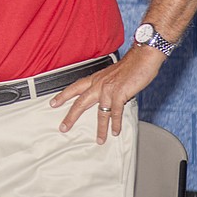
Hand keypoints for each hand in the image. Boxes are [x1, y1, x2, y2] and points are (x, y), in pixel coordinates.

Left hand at [50, 48, 166, 143]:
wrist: (142, 57)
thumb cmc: (130, 66)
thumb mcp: (111, 75)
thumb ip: (106, 86)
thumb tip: (105, 99)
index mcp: (95, 78)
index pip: (74, 88)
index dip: (63, 96)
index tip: (53, 103)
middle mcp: (98, 84)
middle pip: (80, 102)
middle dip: (71, 116)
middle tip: (63, 127)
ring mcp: (108, 89)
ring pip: (100, 112)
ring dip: (100, 128)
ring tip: (99, 139)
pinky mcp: (120, 93)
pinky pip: (116, 112)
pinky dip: (116, 123)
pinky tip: (115, 131)